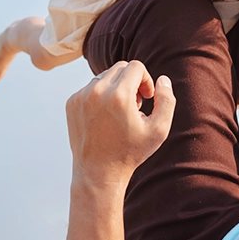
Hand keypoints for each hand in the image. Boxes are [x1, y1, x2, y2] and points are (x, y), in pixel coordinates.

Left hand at [66, 61, 175, 185]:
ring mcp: (81, 97)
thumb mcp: (159, 130)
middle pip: (120, 67)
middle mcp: (97, 92)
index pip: (136, 67)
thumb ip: (166, 100)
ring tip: (120, 112)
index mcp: (119, 96)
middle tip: (135, 105)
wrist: (98, 172)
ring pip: (105, 76)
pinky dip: (101, 95)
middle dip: (132, 81)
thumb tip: (163, 79)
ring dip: (116, 87)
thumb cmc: (130, 152)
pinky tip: (105, 117)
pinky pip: (91, 87)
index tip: (146, 97)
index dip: (146, 80)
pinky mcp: (71, 102)